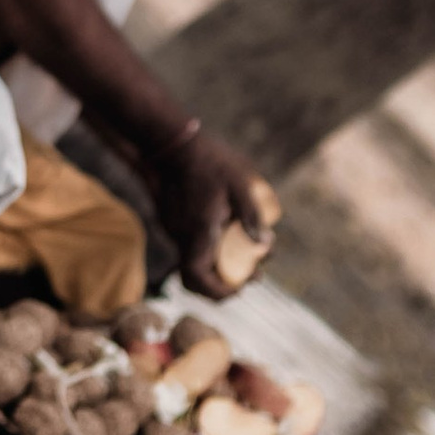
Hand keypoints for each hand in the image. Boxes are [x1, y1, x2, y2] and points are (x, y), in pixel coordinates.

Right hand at [148, 121, 271, 296]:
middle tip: (255, 274)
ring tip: (248, 253)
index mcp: (198, 230)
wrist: (169, 142)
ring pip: (194, 262)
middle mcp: (182, 235)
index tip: (239, 288)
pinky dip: (209, 250)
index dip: (217, 292)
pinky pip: (190, 246)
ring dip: (219, 266)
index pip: (198, 278)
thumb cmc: (207, 160)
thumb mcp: (238, 183)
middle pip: (197, 277)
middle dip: (226, 283)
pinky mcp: (171, 221)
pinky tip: (228, 233)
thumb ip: (251, 215)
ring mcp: (173, 229)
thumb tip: (264, 244)